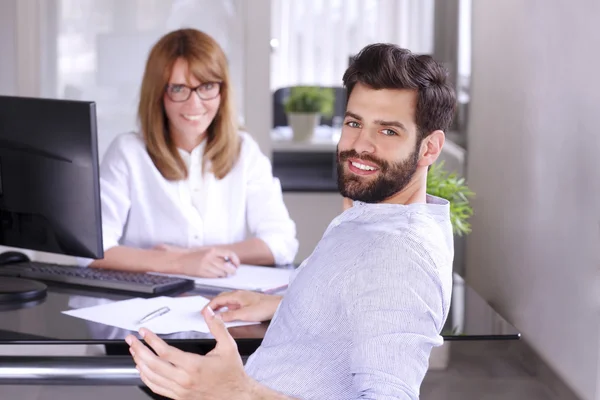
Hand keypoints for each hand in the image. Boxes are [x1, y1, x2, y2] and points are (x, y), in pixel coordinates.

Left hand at [126, 307, 252, 399]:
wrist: (236, 396)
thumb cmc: (232, 373)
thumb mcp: (228, 346)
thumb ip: (217, 327)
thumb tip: (209, 312)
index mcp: (194, 365)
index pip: (165, 351)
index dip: (151, 340)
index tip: (144, 332)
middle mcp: (184, 379)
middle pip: (153, 364)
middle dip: (139, 350)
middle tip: (131, 340)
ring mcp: (180, 390)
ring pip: (152, 377)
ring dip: (140, 363)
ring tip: (134, 351)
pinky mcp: (179, 397)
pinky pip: (157, 388)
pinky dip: (146, 378)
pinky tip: (142, 370)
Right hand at [155, 244, 239, 277]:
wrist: (180, 260)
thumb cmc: (192, 255)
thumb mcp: (206, 250)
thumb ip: (217, 254)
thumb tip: (228, 260)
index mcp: (212, 250)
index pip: (229, 254)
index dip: (235, 260)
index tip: (236, 264)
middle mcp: (210, 257)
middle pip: (227, 266)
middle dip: (232, 270)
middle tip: (233, 272)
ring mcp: (206, 266)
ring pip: (222, 273)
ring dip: (225, 274)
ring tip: (225, 274)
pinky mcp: (202, 273)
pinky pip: (215, 277)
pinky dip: (218, 277)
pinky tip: (218, 276)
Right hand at [206, 290, 281, 321]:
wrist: (278, 306)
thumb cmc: (265, 307)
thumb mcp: (245, 314)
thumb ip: (230, 315)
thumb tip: (218, 316)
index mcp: (236, 295)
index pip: (217, 299)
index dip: (209, 306)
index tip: (203, 312)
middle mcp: (239, 295)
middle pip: (221, 299)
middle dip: (213, 306)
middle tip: (206, 314)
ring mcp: (243, 298)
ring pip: (227, 302)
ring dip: (220, 308)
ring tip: (215, 316)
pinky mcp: (248, 303)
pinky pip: (234, 305)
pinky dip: (228, 309)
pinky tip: (229, 316)